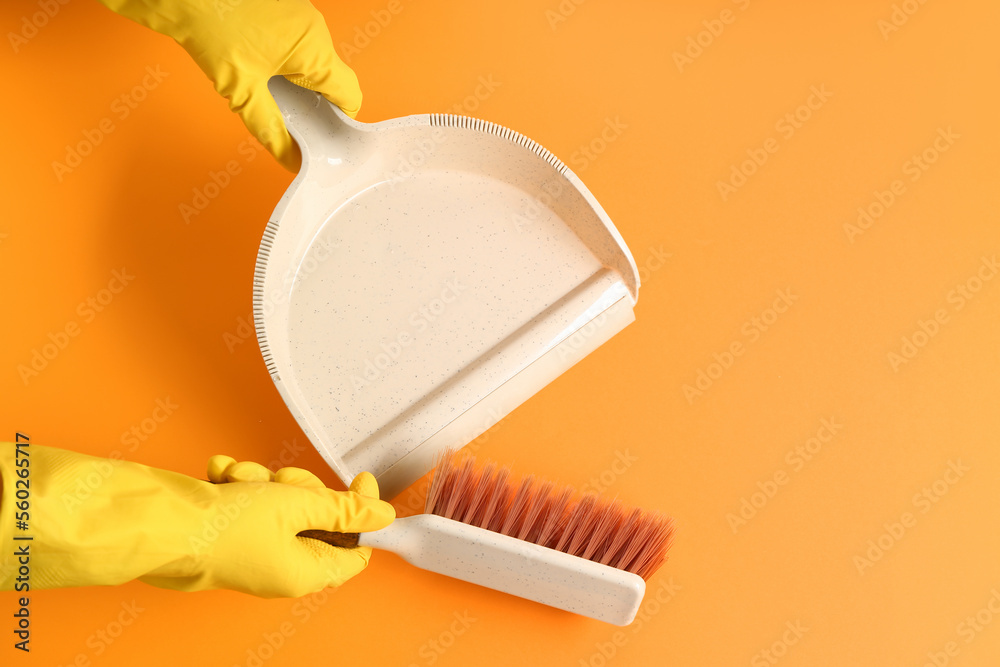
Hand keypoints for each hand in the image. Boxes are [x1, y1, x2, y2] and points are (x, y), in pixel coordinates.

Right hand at [0, 444, 393, 597]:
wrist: (161, 525)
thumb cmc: (223, 527)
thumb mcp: (299, 506)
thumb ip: (345, 509)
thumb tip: (383, 516)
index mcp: (308, 572)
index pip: (357, 549)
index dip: (363, 514)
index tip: (360, 483)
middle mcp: (283, 566)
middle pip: (320, 520)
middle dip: (303, 489)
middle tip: (285, 482)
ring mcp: (256, 550)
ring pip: (282, 503)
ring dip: (265, 480)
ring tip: (242, 479)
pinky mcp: (231, 532)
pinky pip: (250, 500)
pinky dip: (239, 483)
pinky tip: (225, 477)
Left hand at [96, 0, 361, 170]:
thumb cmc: (210, 24)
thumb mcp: (241, 89)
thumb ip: (270, 128)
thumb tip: (289, 157)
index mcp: (315, 51)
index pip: (350, 95)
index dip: (339, 121)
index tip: (321, 136)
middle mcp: (315, 30)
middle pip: (331, 79)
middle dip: (312, 102)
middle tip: (287, 119)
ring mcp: (301, 15)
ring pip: (313, 61)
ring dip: (296, 81)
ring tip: (264, 88)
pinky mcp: (285, 8)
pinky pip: (298, 42)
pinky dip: (285, 61)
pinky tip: (257, 66)